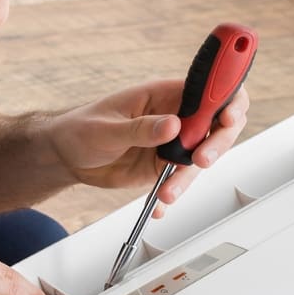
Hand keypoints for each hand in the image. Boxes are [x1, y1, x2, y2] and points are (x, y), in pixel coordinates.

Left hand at [40, 79, 249, 217]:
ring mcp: (172, 143)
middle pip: (217, 124)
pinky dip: (174, 193)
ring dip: (189, 177)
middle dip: (217, 143)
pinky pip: (181, 180)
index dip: (226, 98)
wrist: (65, 156)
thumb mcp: (107, 128)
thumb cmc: (80, 129)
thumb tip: (172, 125)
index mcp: (163, 94)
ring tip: (168, 193)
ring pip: (201, 157)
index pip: (208, 89)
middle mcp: (174, 116)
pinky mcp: (164, 165)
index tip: (227, 116)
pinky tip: (160, 205)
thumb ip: (141, 128)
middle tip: (201, 160)